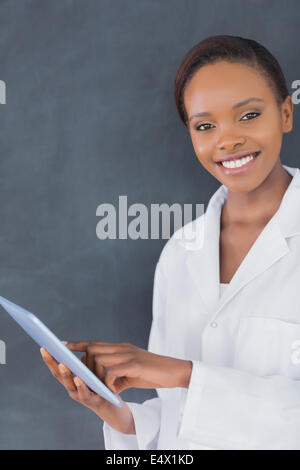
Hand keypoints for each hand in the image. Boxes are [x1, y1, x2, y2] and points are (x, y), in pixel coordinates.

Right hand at [40, 347, 135, 433]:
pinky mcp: (92, 401)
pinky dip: (80, 386)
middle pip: (59, 375)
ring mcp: (80, 396)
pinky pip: (84, 393)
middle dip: (52, 363)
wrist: (113, 405)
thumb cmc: (101, 385)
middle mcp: (72, 388)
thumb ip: (84, 364)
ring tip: (61, 364)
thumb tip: (79, 350)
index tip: (43, 346)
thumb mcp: (90, 372)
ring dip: (65, 374)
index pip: (57, 367)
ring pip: (70, 385)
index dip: (50, 358)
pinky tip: (78, 378)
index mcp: (71, 379)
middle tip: (46, 351)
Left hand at [63, 340, 192, 393]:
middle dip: (84, 364)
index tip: (63, 345)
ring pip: (99, 359)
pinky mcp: (134, 364)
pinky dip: (107, 382)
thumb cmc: (154, 373)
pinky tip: (112, 391)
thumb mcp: (132, 374)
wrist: (175, 371)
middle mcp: (122, 348)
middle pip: (93, 350)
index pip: (95, 343)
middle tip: (83, 378)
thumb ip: (116, 375)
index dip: (78, 344)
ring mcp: (127, 354)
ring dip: (95, 375)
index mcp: (121, 348)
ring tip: (99, 388)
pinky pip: (111, 371)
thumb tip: (103, 384)